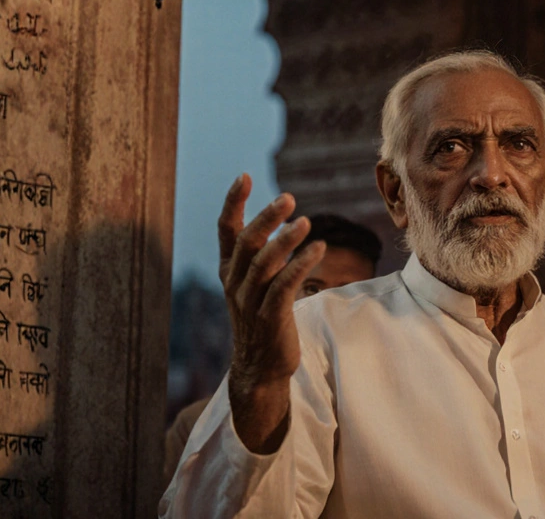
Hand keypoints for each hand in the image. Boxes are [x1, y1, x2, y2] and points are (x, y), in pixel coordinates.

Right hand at [217, 174, 325, 453]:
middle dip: (266, 218)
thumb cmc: (262, 318)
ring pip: (265, 265)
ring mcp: (250, 302)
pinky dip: (300, 266)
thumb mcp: (254, 283)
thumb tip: (271, 220)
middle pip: (247, 243)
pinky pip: (283, 287)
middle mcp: (235, 283)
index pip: (226, 230)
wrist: (260, 368)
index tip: (244, 176)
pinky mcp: (270, 318)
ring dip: (286, 241)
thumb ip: (258, 254)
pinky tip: (319, 249)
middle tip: (288, 198)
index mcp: (228, 270)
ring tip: (307, 222)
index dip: (234, 203)